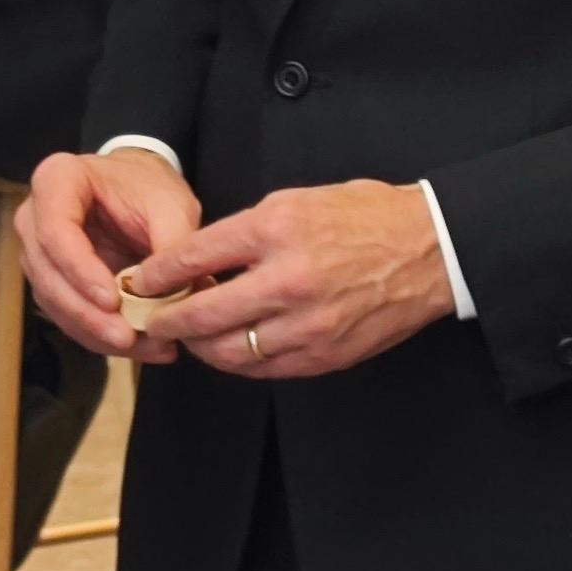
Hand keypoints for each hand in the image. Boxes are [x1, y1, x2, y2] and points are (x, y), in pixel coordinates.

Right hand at [19, 149, 202, 364]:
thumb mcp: (171, 206)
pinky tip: (138, 347)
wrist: (139, 190)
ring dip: (95, 332)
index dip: (79, 269)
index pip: (54, 230)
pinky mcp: (50, 283)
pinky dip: (99, 337)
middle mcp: (34, 216)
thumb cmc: (150, 189)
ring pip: (53, 302)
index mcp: (57, 180)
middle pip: (48, 273)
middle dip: (87, 313)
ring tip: (146, 346)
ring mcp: (36, 252)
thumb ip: (173, 243)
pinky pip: (66, 316)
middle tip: (129, 337)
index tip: (113, 300)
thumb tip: (172, 294)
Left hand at [139, 178, 453, 380]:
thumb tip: (199, 260)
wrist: (430, 249)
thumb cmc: (364, 217)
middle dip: (166, 320)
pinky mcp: (326, 354)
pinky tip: (229, 349)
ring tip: (189, 336)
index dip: (158, 274)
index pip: (195, 257)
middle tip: (151, 320)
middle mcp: (288, 280)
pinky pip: (265, 369)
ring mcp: (308, 324)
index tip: (141, 281)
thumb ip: (245, 232)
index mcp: (276, 230)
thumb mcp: (295, 201)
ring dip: (200, 346)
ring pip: (229, 351)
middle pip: (202, 314)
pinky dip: (239, 362)